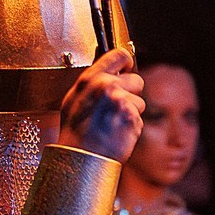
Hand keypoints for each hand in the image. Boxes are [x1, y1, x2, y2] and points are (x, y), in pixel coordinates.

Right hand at [56, 47, 143, 161]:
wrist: (79, 159)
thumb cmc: (75, 132)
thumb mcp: (75, 99)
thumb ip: (93, 83)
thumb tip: (111, 72)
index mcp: (90, 79)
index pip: (120, 55)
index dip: (127, 63)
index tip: (127, 69)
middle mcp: (106, 86)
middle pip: (137, 80)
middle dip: (130, 94)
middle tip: (114, 109)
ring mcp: (120, 102)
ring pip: (140, 101)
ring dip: (131, 112)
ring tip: (112, 123)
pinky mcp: (132, 118)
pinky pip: (139, 118)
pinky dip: (132, 126)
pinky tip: (117, 132)